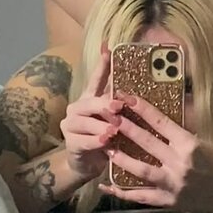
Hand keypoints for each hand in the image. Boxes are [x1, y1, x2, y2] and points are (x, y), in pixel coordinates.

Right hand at [60, 45, 123, 184]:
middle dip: (104, 103)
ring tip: (114, 130)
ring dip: (101, 125)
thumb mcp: (115, 121)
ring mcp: (71, 125)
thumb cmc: (107, 139)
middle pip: (90, 100)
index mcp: (90, 99)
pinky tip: (105, 142)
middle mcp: (78, 108)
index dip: (102, 64)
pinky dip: (95, 141)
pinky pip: (83, 140)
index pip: (96, 78)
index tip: (107, 48)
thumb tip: (142, 94)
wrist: (89, 165)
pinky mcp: (70, 143)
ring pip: (85, 121)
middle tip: (118, 107)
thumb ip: (122, 107)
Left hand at [98, 94, 212, 209]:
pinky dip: (122, 192)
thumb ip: (176, 133)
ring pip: (141, 171)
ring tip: (107, 148)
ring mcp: (173, 184)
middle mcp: (180, 163)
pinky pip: (140, 197)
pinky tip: (107, 185)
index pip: (161, 122)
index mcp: (189, 144)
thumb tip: (153, 116)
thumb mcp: (199, 140)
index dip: (142, 109)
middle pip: (147, 143)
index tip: (127, 98)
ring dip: (122, 159)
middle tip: (109, 118)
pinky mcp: (168, 201)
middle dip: (127, 129)